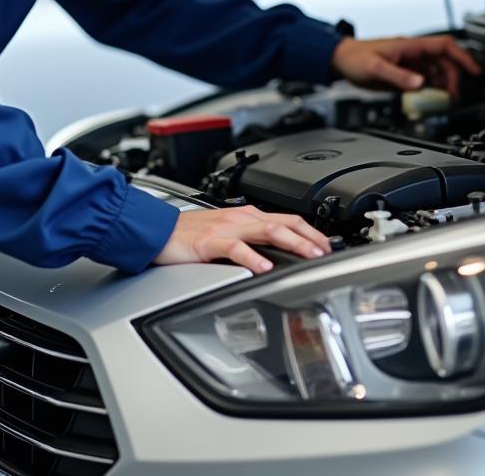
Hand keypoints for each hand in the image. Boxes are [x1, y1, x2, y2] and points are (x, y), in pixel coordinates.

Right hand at [153, 205, 330, 273]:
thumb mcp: (227, 234)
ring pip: (266, 230)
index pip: (287, 220)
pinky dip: (253, 257)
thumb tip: (277, 255)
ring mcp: (226, 228)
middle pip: (283, 222)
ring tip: (307, 255)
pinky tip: (264, 267)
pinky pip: (235, 247)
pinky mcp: (210, 241)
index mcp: (246, 216)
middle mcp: (240, 218)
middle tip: (326, 252)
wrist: (158, 230)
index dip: (310, 232)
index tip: (326, 247)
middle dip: (309, 237)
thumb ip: (251, 240)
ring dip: (292, 242)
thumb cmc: (190, 235)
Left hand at [332, 34, 480, 97]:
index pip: (444, 46)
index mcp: (409, 46)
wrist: (339, 60)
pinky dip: (432, 88)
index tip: (475, 71)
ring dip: (444, 84)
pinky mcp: (403, 73)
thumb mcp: (375, 68)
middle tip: (453, 96)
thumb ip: (398, 76)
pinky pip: (425, 79)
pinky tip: (430, 98)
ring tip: (445, 100)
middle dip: (453, 77)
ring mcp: (409, 63)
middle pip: (444, 61)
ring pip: (436, 71)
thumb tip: (420, 83)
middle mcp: (412, 53)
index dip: (463, 57)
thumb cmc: (354, 59)